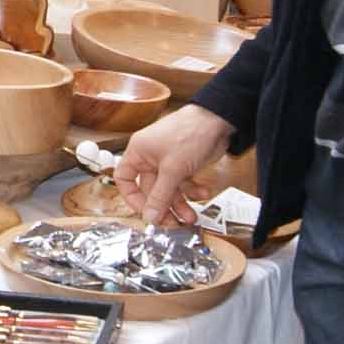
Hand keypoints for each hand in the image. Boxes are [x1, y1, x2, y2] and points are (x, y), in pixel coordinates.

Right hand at [114, 105, 234, 225]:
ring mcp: (168, 160)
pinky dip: (192, 191)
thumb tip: (149, 217)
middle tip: (173, 223)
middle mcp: (151, 156)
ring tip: (191, 216)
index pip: (124, 179)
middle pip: (150, 189)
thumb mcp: (172, 169)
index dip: (133, 198)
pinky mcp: (184, 163)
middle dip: (163, 207)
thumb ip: (160, 196)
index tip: (146, 212)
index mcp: (138, 152)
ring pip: (169, 190)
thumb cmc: (190, 132)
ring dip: (180, 204)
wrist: (219, 120)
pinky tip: (203, 193)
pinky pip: (183, 183)